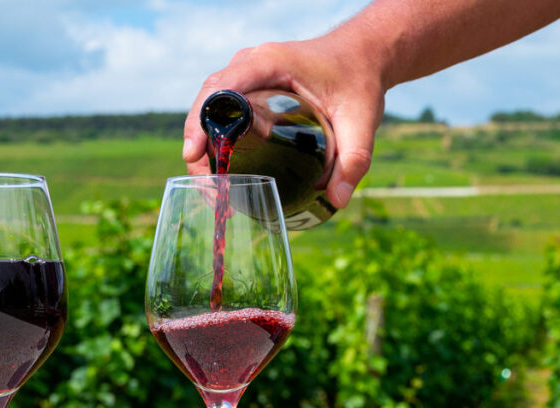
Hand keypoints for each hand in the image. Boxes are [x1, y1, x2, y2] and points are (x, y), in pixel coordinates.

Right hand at [182, 38, 386, 208]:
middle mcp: (252, 63)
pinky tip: (221, 166)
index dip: (201, 120)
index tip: (195, 153)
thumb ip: (354, 159)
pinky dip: (215, 133)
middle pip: (207, 100)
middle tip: (206, 185)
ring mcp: (248, 71)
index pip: (221, 89)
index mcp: (270, 62)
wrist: (364, 54)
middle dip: (198, 141)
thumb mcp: (362, 119)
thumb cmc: (360, 78)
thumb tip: (337, 200)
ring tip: (212, 184)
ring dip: (204, 140)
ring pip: (210, 103)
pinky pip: (222, 105)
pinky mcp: (251, 83)